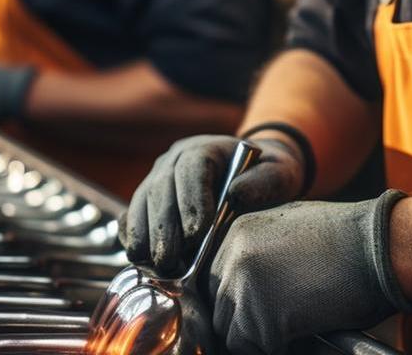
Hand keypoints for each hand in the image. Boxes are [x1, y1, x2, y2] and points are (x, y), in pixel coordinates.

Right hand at [120, 134, 304, 274]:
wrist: (252, 175)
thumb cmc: (266, 176)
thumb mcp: (279, 174)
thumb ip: (264, 182)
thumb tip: (237, 195)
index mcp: (206, 148)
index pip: (193, 169)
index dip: (191, 200)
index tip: (196, 234)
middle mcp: (175, 158)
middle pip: (162, 187)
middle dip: (164, 226)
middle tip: (169, 259)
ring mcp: (158, 176)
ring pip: (143, 200)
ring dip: (144, 233)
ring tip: (152, 263)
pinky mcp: (148, 197)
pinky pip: (133, 212)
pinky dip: (132, 233)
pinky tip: (136, 254)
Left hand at [208, 191, 411, 354]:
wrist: (381, 247)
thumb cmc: (352, 241)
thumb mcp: (292, 229)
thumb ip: (261, 253)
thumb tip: (249, 289)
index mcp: (237, 232)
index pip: (214, 280)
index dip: (237, 301)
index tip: (259, 312)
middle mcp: (232, 256)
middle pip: (218, 307)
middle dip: (245, 322)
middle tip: (279, 324)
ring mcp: (244, 287)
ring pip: (231, 332)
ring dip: (259, 338)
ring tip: (294, 329)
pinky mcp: (262, 318)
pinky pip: (253, 348)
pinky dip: (275, 349)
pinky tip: (303, 334)